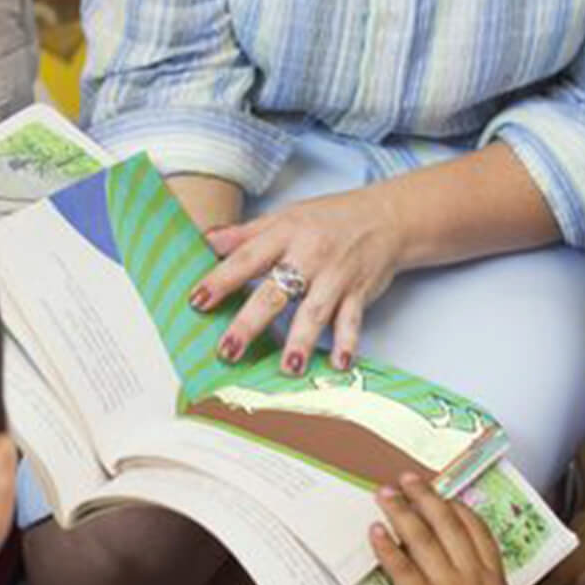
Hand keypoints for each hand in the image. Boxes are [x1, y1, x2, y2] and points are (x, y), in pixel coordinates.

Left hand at [192, 186, 402, 374]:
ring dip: (302, 339)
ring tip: (287, 367)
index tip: (197, 301)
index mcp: (285, 233)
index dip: (221, 280)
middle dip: (251, 322)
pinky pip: (352, 320)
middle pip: (275, 291)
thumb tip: (204, 241)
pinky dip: (347, 342)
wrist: (386, 217)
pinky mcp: (359, 293)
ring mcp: (336, 276)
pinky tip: (339, 364)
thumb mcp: (285, 216)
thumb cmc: (329, 219)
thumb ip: (246, 233)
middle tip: (228, 350)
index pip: (247, 258)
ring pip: (315, 310)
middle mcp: (309, 255)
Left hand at [370, 475, 543, 584]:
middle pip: (448, 525)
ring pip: (423, 539)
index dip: (459, 510)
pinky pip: (403, 569)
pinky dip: (387, 548)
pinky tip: (375, 532)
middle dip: (426, 498)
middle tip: (407, 480)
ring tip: (385, 494)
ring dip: (401, 512)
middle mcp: (473, 578)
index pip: (478, 532)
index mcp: (495, 582)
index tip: (447, 495)